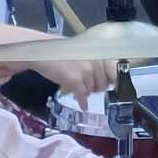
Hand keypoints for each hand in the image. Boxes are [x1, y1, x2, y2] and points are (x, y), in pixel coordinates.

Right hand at [0, 57, 116, 110]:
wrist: (43, 53)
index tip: (111, 86)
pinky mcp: (75, 80)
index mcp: (98, 52)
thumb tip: (109, 79)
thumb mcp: (84, 53)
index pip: (114, 72)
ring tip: (81, 91)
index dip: (112, 81)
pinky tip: (83, 105)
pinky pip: (83, 96)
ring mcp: (86, 70)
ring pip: (92, 91)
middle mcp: (95, 61)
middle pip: (103, 84)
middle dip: (96, 88)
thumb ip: (97, 63)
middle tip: (89, 88)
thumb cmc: (63, 52)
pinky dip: (82, 102)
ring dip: (87, 93)